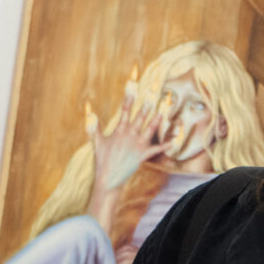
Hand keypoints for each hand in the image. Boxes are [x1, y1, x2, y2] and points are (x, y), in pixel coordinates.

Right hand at [85, 77, 171, 195]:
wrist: (108, 177)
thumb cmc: (102, 159)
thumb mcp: (97, 141)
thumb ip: (95, 126)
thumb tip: (90, 112)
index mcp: (119, 130)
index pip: (125, 110)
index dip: (129, 97)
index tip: (132, 86)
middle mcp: (130, 135)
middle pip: (140, 117)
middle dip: (146, 106)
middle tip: (153, 95)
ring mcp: (137, 145)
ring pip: (150, 129)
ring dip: (157, 120)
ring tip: (163, 111)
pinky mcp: (143, 155)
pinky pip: (156, 149)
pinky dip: (165, 145)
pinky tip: (173, 141)